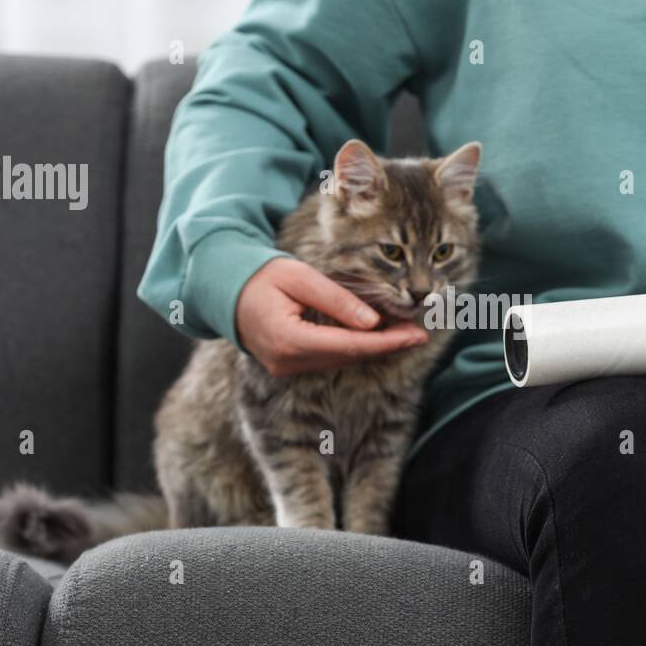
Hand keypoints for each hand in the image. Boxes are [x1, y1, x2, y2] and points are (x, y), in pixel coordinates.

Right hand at [235, 257, 427, 375]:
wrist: (226, 291)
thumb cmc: (261, 277)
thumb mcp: (299, 278)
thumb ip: (336, 300)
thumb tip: (372, 322)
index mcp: (288, 339)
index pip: (348, 345)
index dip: (386, 342)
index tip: (415, 335)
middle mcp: (287, 362)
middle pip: (349, 357)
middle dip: (387, 346)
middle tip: (419, 334)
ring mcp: (287, 368)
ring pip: (342, 360)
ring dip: (374, 348)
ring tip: (405, 333)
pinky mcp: (289, 367)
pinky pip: (330, 359)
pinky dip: (356, 348)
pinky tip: (378, 337)